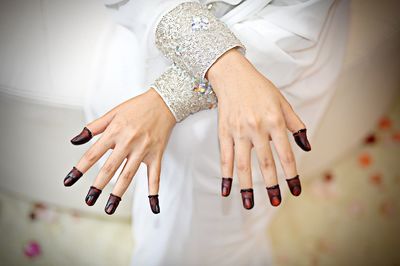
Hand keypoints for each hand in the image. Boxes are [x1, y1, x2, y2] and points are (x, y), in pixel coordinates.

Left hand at [64, 88, 175, 214]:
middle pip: (109, 168)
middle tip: (88, 200)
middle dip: (97, 186)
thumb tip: (75, 141)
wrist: (164, 102)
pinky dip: (154, 192)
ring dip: (118, 193)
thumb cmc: (137, 107)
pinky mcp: (156, 155)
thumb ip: (93, 127)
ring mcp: (143, 150)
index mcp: (115, 132)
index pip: (93, 154)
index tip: (69, 181)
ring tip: (109, 208)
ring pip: (129, 175)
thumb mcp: (113, 113)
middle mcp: (128, 142)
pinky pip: (155, 176)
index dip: (79, 168)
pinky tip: (154, 206)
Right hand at [207, 49, 310, 208]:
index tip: (295, 191)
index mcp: (275, 122)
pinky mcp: (224, 132)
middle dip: (272, 185)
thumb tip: (307, 147)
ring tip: (249, 204)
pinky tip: (226, 190)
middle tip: (275, 203)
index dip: (292, 175)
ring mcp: (238, 132)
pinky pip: (225, 158)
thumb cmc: (260, 89)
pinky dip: (225, 175)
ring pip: (243, 165)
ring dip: (247, 187)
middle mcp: (257, 129)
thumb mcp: (283, 103)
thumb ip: (296, 125)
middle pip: (266, 163)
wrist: (233, 75)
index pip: (286, 155)